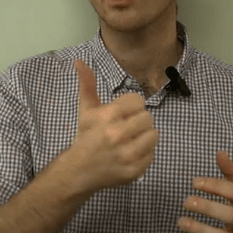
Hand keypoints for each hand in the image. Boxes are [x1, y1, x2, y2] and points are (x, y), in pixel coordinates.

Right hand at [71, 60, 158, 193]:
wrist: (79, 172)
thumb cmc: (86, 137)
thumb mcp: (86, 110)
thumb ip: (87, 84)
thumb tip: (79, 61)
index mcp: (109, 116)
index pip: (138, 101)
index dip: (130, 107)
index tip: (121, 115)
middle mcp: (119, 135)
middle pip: (148, 117)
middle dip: (137, 122)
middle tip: (125, 129)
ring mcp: (128, 155)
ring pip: (153, 135)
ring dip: (144, 137)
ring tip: (130, 141)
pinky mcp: (135, 171)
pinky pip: (152, 154)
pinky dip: (144, 154)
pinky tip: (130, 154)